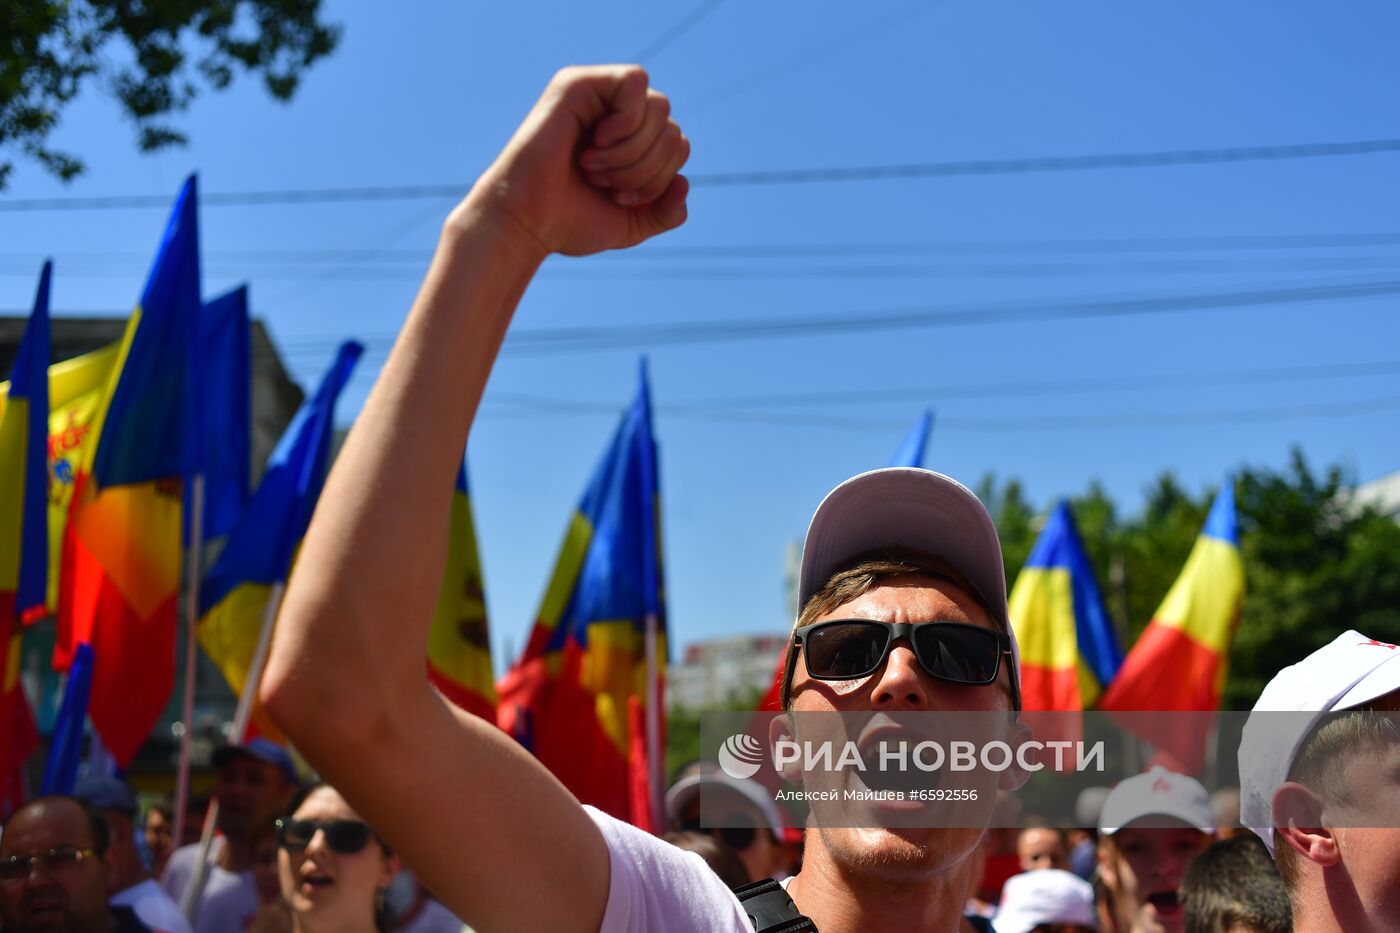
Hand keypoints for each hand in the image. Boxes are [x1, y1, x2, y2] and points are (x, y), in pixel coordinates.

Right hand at [464, 65, 689, 257]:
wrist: (527, 224)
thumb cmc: (569, 221)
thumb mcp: (631, 224)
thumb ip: (665, 212)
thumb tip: (683, 182)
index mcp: (629, 140)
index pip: (678, 144)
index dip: (661, 178)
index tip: (621, 199)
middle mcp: (614, 113)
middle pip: (672, 126)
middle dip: (647, 169)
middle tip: (606, 185)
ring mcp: (596, 94)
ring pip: (659, 107)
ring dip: (633, 152)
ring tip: (594, 168)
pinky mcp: (578, 83)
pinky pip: (635, 82)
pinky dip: (626, 122)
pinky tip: (596, 143)